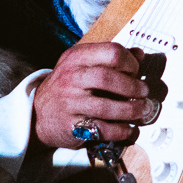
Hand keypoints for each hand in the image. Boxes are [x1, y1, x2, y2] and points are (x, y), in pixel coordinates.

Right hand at [32, 42, 161, 150]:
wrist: (38, 114)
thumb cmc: (66, 87)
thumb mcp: (81, 65)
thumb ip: (109, 58)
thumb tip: (139, 54)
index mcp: (76, 58)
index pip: (111, 52)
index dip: (130, 62)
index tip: (135, 72)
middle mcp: (71, 78)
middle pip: (109, 78)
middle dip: (133, 87)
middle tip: (143, 93)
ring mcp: (70, 102)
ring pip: (107, 106)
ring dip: (131, 110)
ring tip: (140, 110)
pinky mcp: (71, 126)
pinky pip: (102, 129)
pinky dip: (120, 130)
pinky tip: (128, 128)